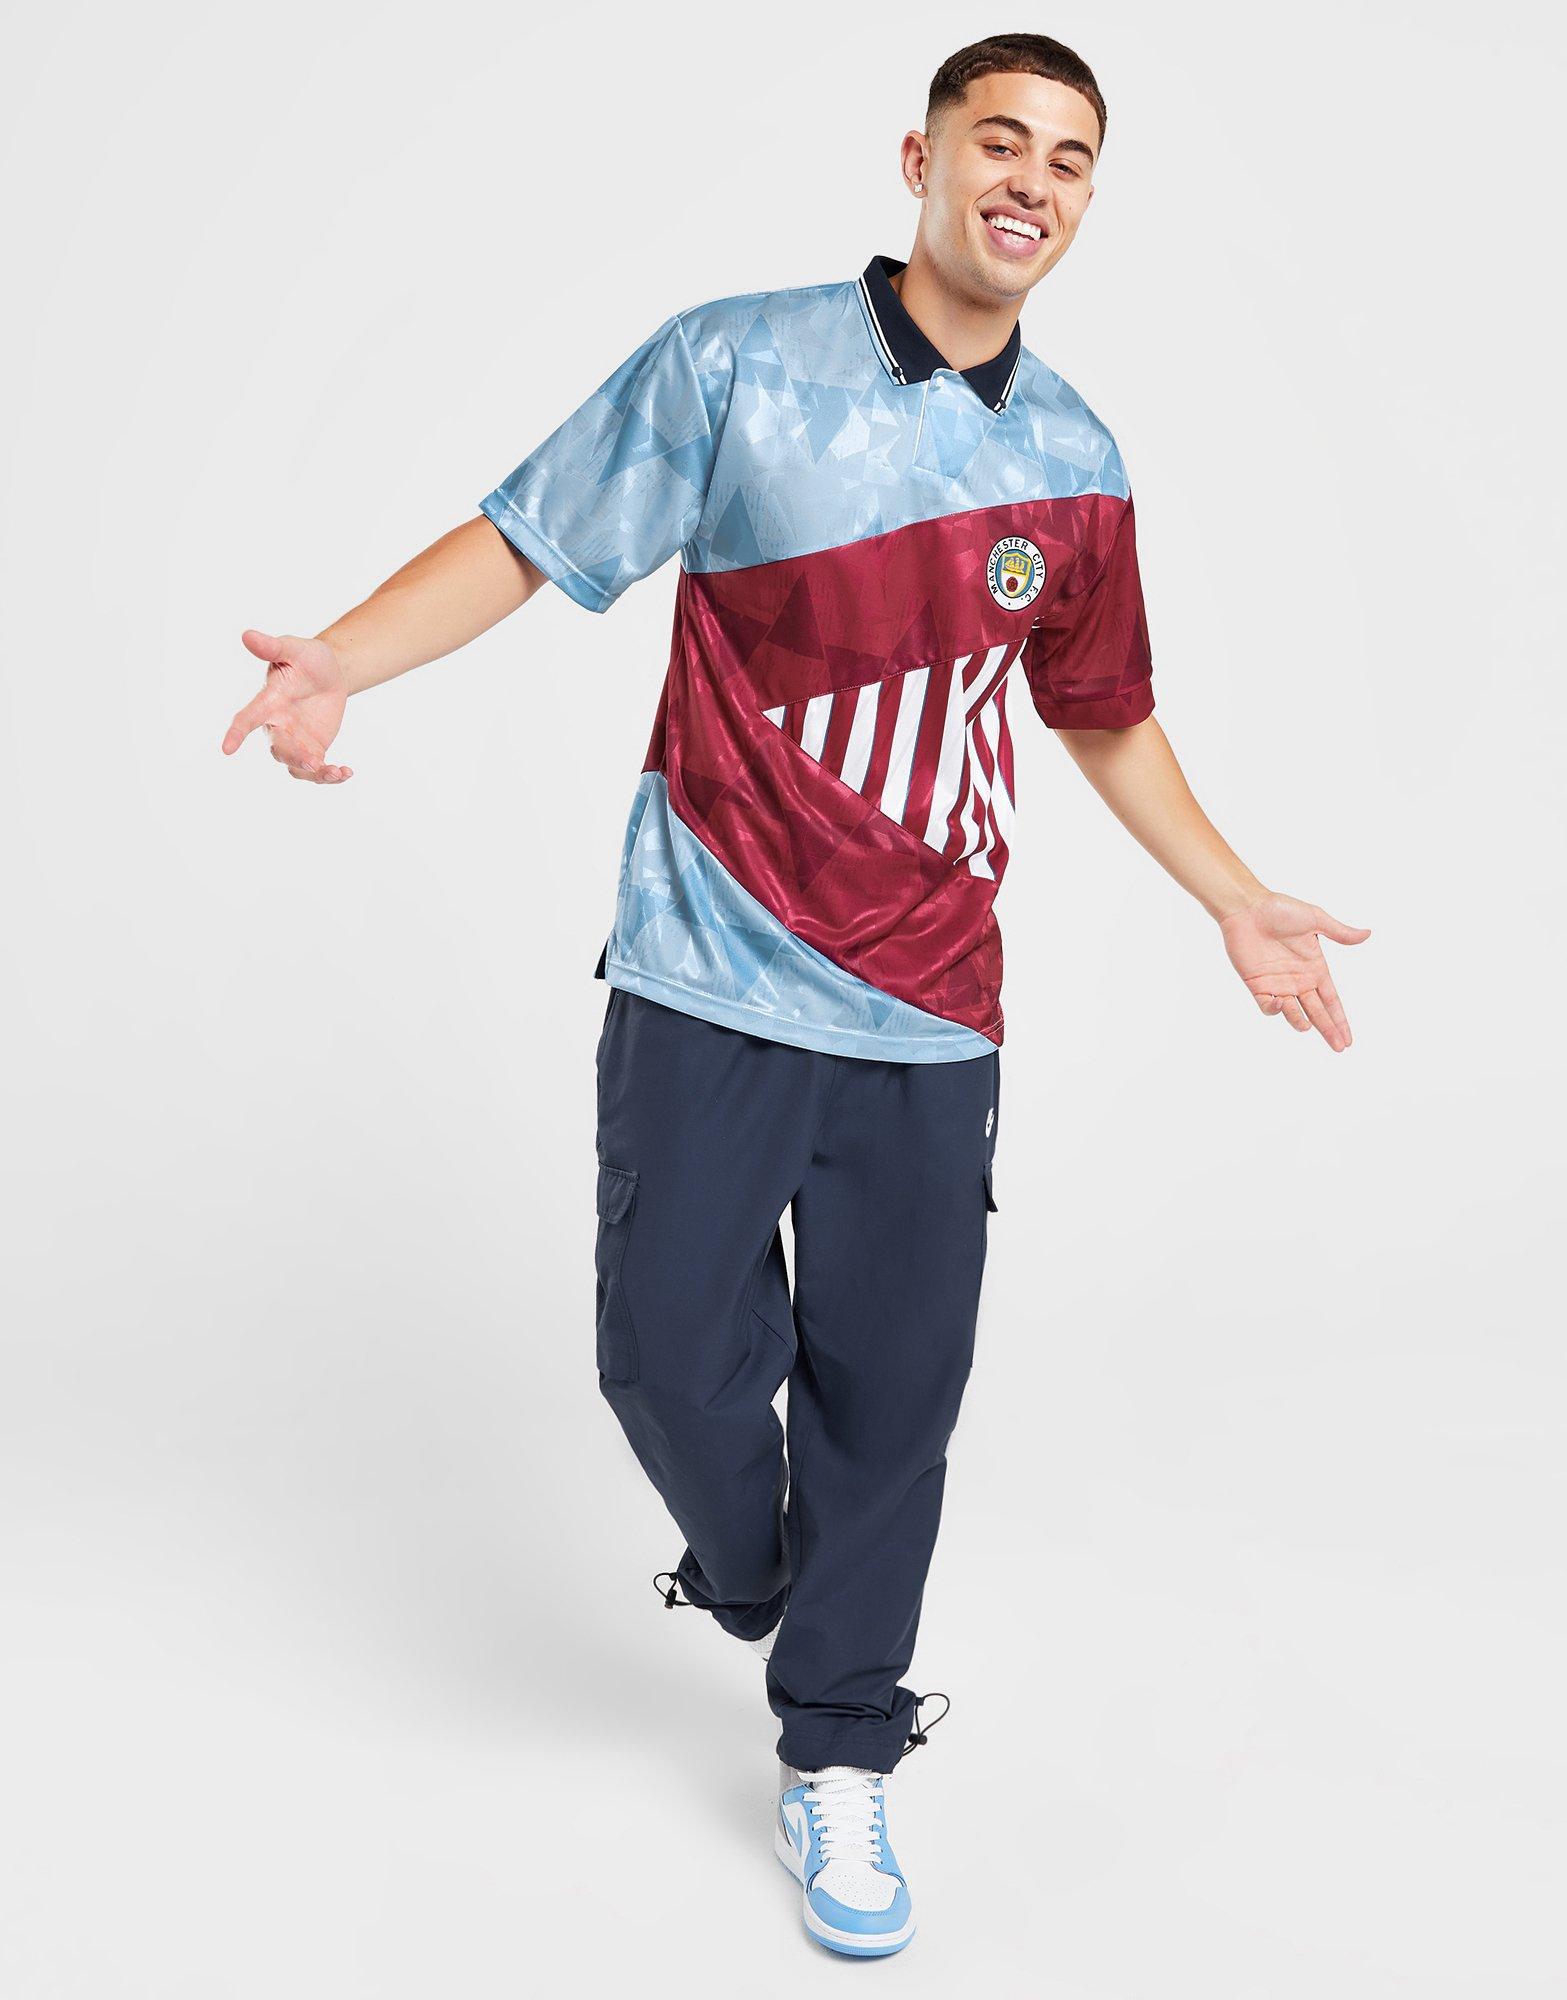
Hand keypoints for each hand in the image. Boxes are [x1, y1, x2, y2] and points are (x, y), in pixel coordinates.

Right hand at [221, 629, 352, 782]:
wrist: (330, 673)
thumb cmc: (307, 658)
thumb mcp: (293, 649)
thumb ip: (272, 647)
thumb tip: (247, 635)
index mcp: (268, 702)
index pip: (247, 718)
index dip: (236, 733)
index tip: (226, 749)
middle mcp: (278, 725)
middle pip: (278, 748)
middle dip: (294, 756)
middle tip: (314, 761)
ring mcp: (295, 741)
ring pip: (296, 766)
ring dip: (314, 773)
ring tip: (336, 772)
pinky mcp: (313, 750)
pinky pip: (316, 771)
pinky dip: (330, 776)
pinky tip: (346, 772)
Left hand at [1219, 892, 1369, 1051]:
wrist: (1247, 908)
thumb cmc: (1280, 910)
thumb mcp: (1316, 920)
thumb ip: (1339, 932)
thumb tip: (1367, 934)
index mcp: (1315, 968)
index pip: (1331, 1000)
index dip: (1339, 1019)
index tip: (1348, 1039)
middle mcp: (1298, 980)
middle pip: (1317, 1012)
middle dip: (1328, 1030)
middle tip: (1339, 1047)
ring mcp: (1277, 984)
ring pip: (1292, 1012)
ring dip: (1300, 1021)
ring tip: (1308, 1026)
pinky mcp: (1257, 984)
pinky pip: (1266, 1005)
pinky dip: (1273, 1009)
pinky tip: (1279, 1004)